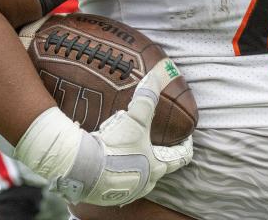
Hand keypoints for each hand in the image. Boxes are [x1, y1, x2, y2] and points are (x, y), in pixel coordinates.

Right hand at [14, 59, 192, 205]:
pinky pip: (117, 183)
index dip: (185, 145)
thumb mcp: (135, 118)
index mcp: (156, 168)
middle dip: (158, 154)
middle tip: (153, 141)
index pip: (180, 158)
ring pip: (138, 177)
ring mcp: (126, 192)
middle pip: (159, 169)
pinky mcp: (106, 196)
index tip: (185, 137)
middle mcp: (144, 183)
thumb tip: (162, 71)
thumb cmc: (114, 146)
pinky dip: (116, 172)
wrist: (82, 170)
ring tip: (130, 149)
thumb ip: (148, 94)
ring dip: (137, 164)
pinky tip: (109, 161)